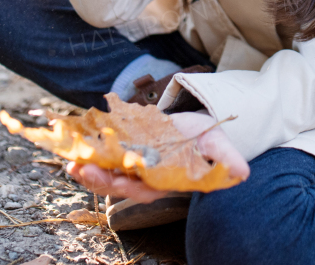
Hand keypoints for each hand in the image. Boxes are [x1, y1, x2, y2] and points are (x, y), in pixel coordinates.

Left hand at [65, 112, 249, 203]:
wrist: (194, 124)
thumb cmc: (206, 137)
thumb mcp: (218, 144)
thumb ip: (226, 158)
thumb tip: (242, 172)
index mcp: (168, 180)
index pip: (149, 189)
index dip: (133, 186)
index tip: (120, 180)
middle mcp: (147, 179)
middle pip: (121, 185)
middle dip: (102, 179)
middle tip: (84, 169)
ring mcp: (133, 168)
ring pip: (107, 176)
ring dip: (89, 172)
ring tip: (72, 165)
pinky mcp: (123, 154)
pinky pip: (102, 162)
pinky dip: (88, 159)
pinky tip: (73, 155)